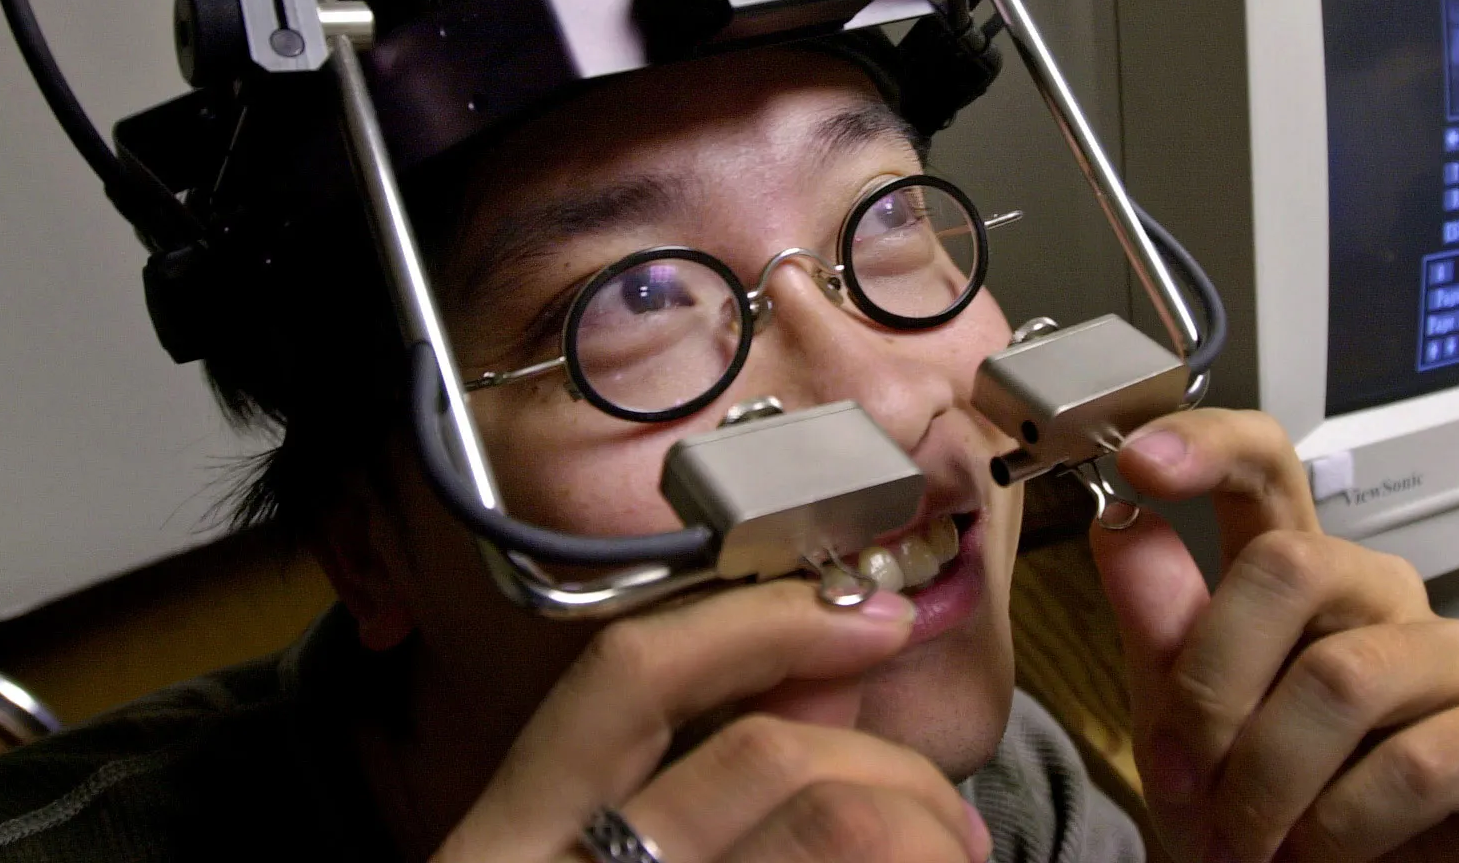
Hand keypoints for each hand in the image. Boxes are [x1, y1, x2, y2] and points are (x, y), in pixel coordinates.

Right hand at [435, 581, 991, 862]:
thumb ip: (698, 794)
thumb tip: (826, 678)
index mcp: (503, 848)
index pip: (628, 680)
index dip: (759, 624)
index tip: (868, 619)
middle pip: (766, 757)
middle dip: (897, 773)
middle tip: (956, 830)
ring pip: (836, 828)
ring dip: (929, 831)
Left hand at [1093, 409, 1458, 861]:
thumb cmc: (1273, 819)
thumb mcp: (1184, 730)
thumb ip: (1161, 631)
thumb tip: (1120, 526)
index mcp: (1300, 578)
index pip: (1269, 469)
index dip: (1210, 447)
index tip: (1141, 461)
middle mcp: (1383, 597)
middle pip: (1290, 566)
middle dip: (1214, 690)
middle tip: (1187, 786)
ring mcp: (1458, 657)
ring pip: (1341, 679)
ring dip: (1269, 784)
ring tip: (1248, 845)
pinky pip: (1414, 764)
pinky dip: (1343, 829)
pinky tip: (1325, 855)